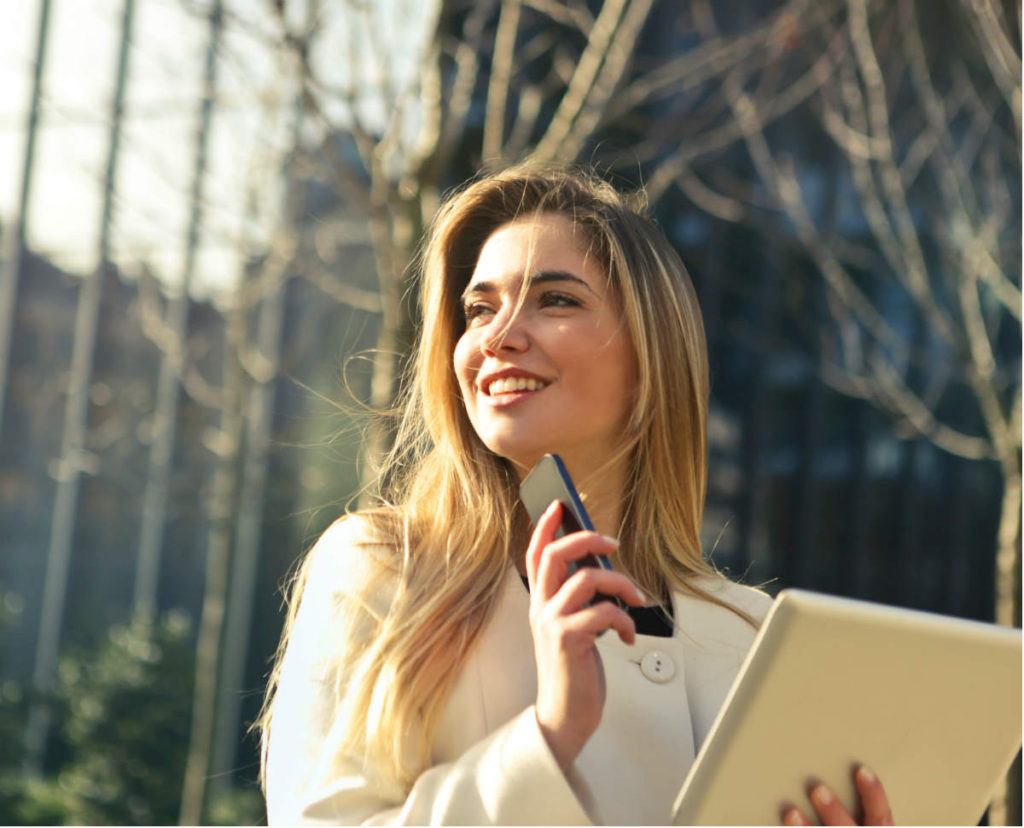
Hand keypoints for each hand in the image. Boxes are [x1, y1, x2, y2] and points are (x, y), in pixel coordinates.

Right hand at [525, 500, 645, 771]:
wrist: (565, 715)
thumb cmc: (573, 670)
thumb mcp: (573, 627)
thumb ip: (579, 599)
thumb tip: (603, 567)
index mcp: (541, 602)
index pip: (534, 554)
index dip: (544, 527)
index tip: (559, 505)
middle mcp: (541, 608)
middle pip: (554, 554)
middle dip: (586, 538)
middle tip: (612, 542)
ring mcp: (552, 622)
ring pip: (586, 578)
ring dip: (620, 583)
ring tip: (635, 599)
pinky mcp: (568, 640)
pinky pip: (603, 612)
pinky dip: (625, 619)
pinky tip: (628, 635)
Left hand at [782, 765, 893, 824]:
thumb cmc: (857, 826)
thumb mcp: (864, 822)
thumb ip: (858, 811)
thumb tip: (823, 779)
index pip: (880, 818)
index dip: (873, 795)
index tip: (861, 770)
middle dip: (834, 813)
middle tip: (817, 789)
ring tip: (790, 812)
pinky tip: (775, 824)